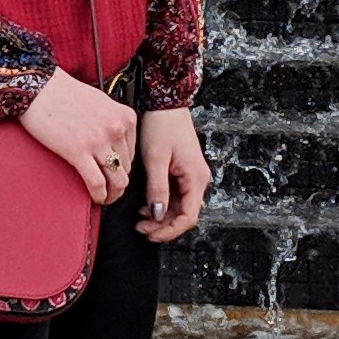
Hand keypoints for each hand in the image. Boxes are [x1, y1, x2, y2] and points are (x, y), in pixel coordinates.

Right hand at [19, 68, 138, 204]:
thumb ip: (113, 122)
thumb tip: (115, 144)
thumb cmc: (64, 93)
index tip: (115, 174)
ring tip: (105, 197)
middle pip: (127, 168)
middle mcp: (115, 128)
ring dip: (112, 194)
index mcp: (125, 117)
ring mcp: (98, 141)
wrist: (39, 87)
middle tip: (110, 190)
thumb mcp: (101, 103)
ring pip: (117, 180)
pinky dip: (99, 196)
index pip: (133, 153)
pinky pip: (97, 183)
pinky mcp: (78, 151)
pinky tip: (95, 198)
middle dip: (118, 182)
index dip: (123, 167)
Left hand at [135, 107, 209, 243]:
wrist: (165, 104)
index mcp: (196, 178)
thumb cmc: (162, 126)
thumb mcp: (156, 159)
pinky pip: (175, 196)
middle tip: (140, 228)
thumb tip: (158, 214)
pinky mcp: (183, 172)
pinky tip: (146, 206)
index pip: (188, 216)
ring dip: (161, 216)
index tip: (150, 234)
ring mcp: (191, 176)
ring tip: (140, 219)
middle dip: (163, 226)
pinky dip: (162, 204)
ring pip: (179, 207)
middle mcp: (198, 180)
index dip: (169, 230)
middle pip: (184, 215)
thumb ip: (158, 189)